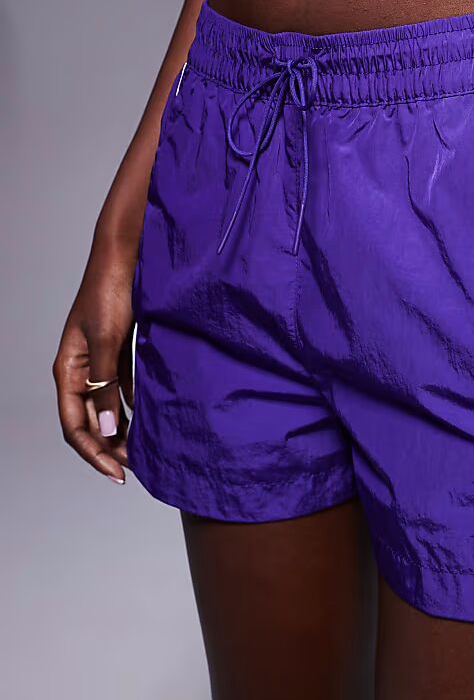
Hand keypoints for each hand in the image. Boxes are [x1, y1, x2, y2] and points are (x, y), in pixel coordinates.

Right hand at [53, 234, 136, 484]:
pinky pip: (122, 390)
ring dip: (121, 431)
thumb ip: (105, 382)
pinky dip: (133, 408)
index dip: (93, 452)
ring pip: (106, 408)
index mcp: (68, 370)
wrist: (124, 258)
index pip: (75, 425)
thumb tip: (105, 427)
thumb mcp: (106, 339)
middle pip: (89, 421)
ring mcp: (100, 362)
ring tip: (141, 451)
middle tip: (133, 468)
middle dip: (108, 447)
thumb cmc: (110, 292)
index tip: (116, 471)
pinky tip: (149, 420)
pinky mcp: (118, 353)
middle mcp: (81, 370)